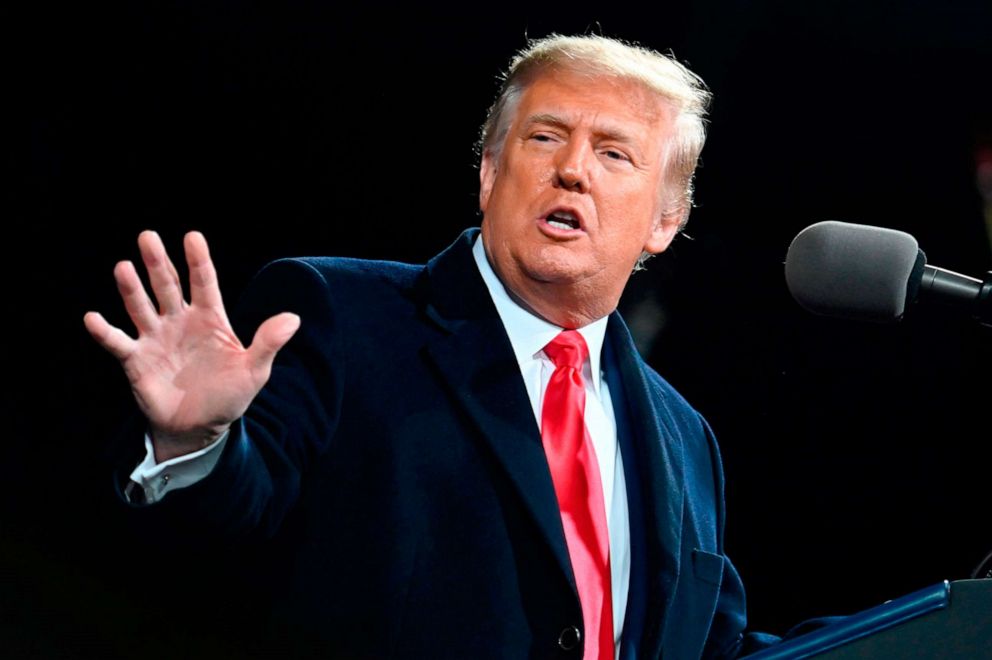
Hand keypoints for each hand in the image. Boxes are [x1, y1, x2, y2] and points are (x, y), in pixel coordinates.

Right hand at [84, 231, 299, 461]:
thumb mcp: (254, 371)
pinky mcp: (136, 360)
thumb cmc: (230, 396)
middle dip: (157, 262)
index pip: (204, 283)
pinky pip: (117, 342)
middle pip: (167, 285)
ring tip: (123, 267)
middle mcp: (180, 321)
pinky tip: (93, 318)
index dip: (198, 260)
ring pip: (141, 306)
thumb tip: (293, 319)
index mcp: (210, 319)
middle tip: (148, 236)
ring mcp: (156, 338)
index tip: (192, 236)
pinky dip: (105, 331)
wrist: (200, 427)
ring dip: (131, 289)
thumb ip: (268, 343)